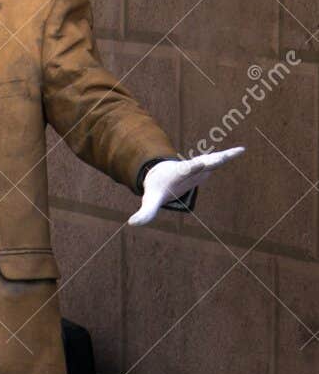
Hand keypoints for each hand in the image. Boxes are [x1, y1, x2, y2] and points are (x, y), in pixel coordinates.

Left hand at [128, 147, 243, 226]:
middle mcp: (189, 167)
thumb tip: (132, 223)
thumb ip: (145, 212)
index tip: (202, 163)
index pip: (186, 171)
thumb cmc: (157, 188)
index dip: (193, 168)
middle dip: (211, 161)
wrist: (160, 173)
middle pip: (202, 163)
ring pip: (212, 160)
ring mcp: (198, 165)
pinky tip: (241, 150)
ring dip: (224, 156)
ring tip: (239, 150)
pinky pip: (218, 160)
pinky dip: (228, 155)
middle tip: (221, 158)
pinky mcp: (205, 166)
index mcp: (177, 174)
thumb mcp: (150, 200)